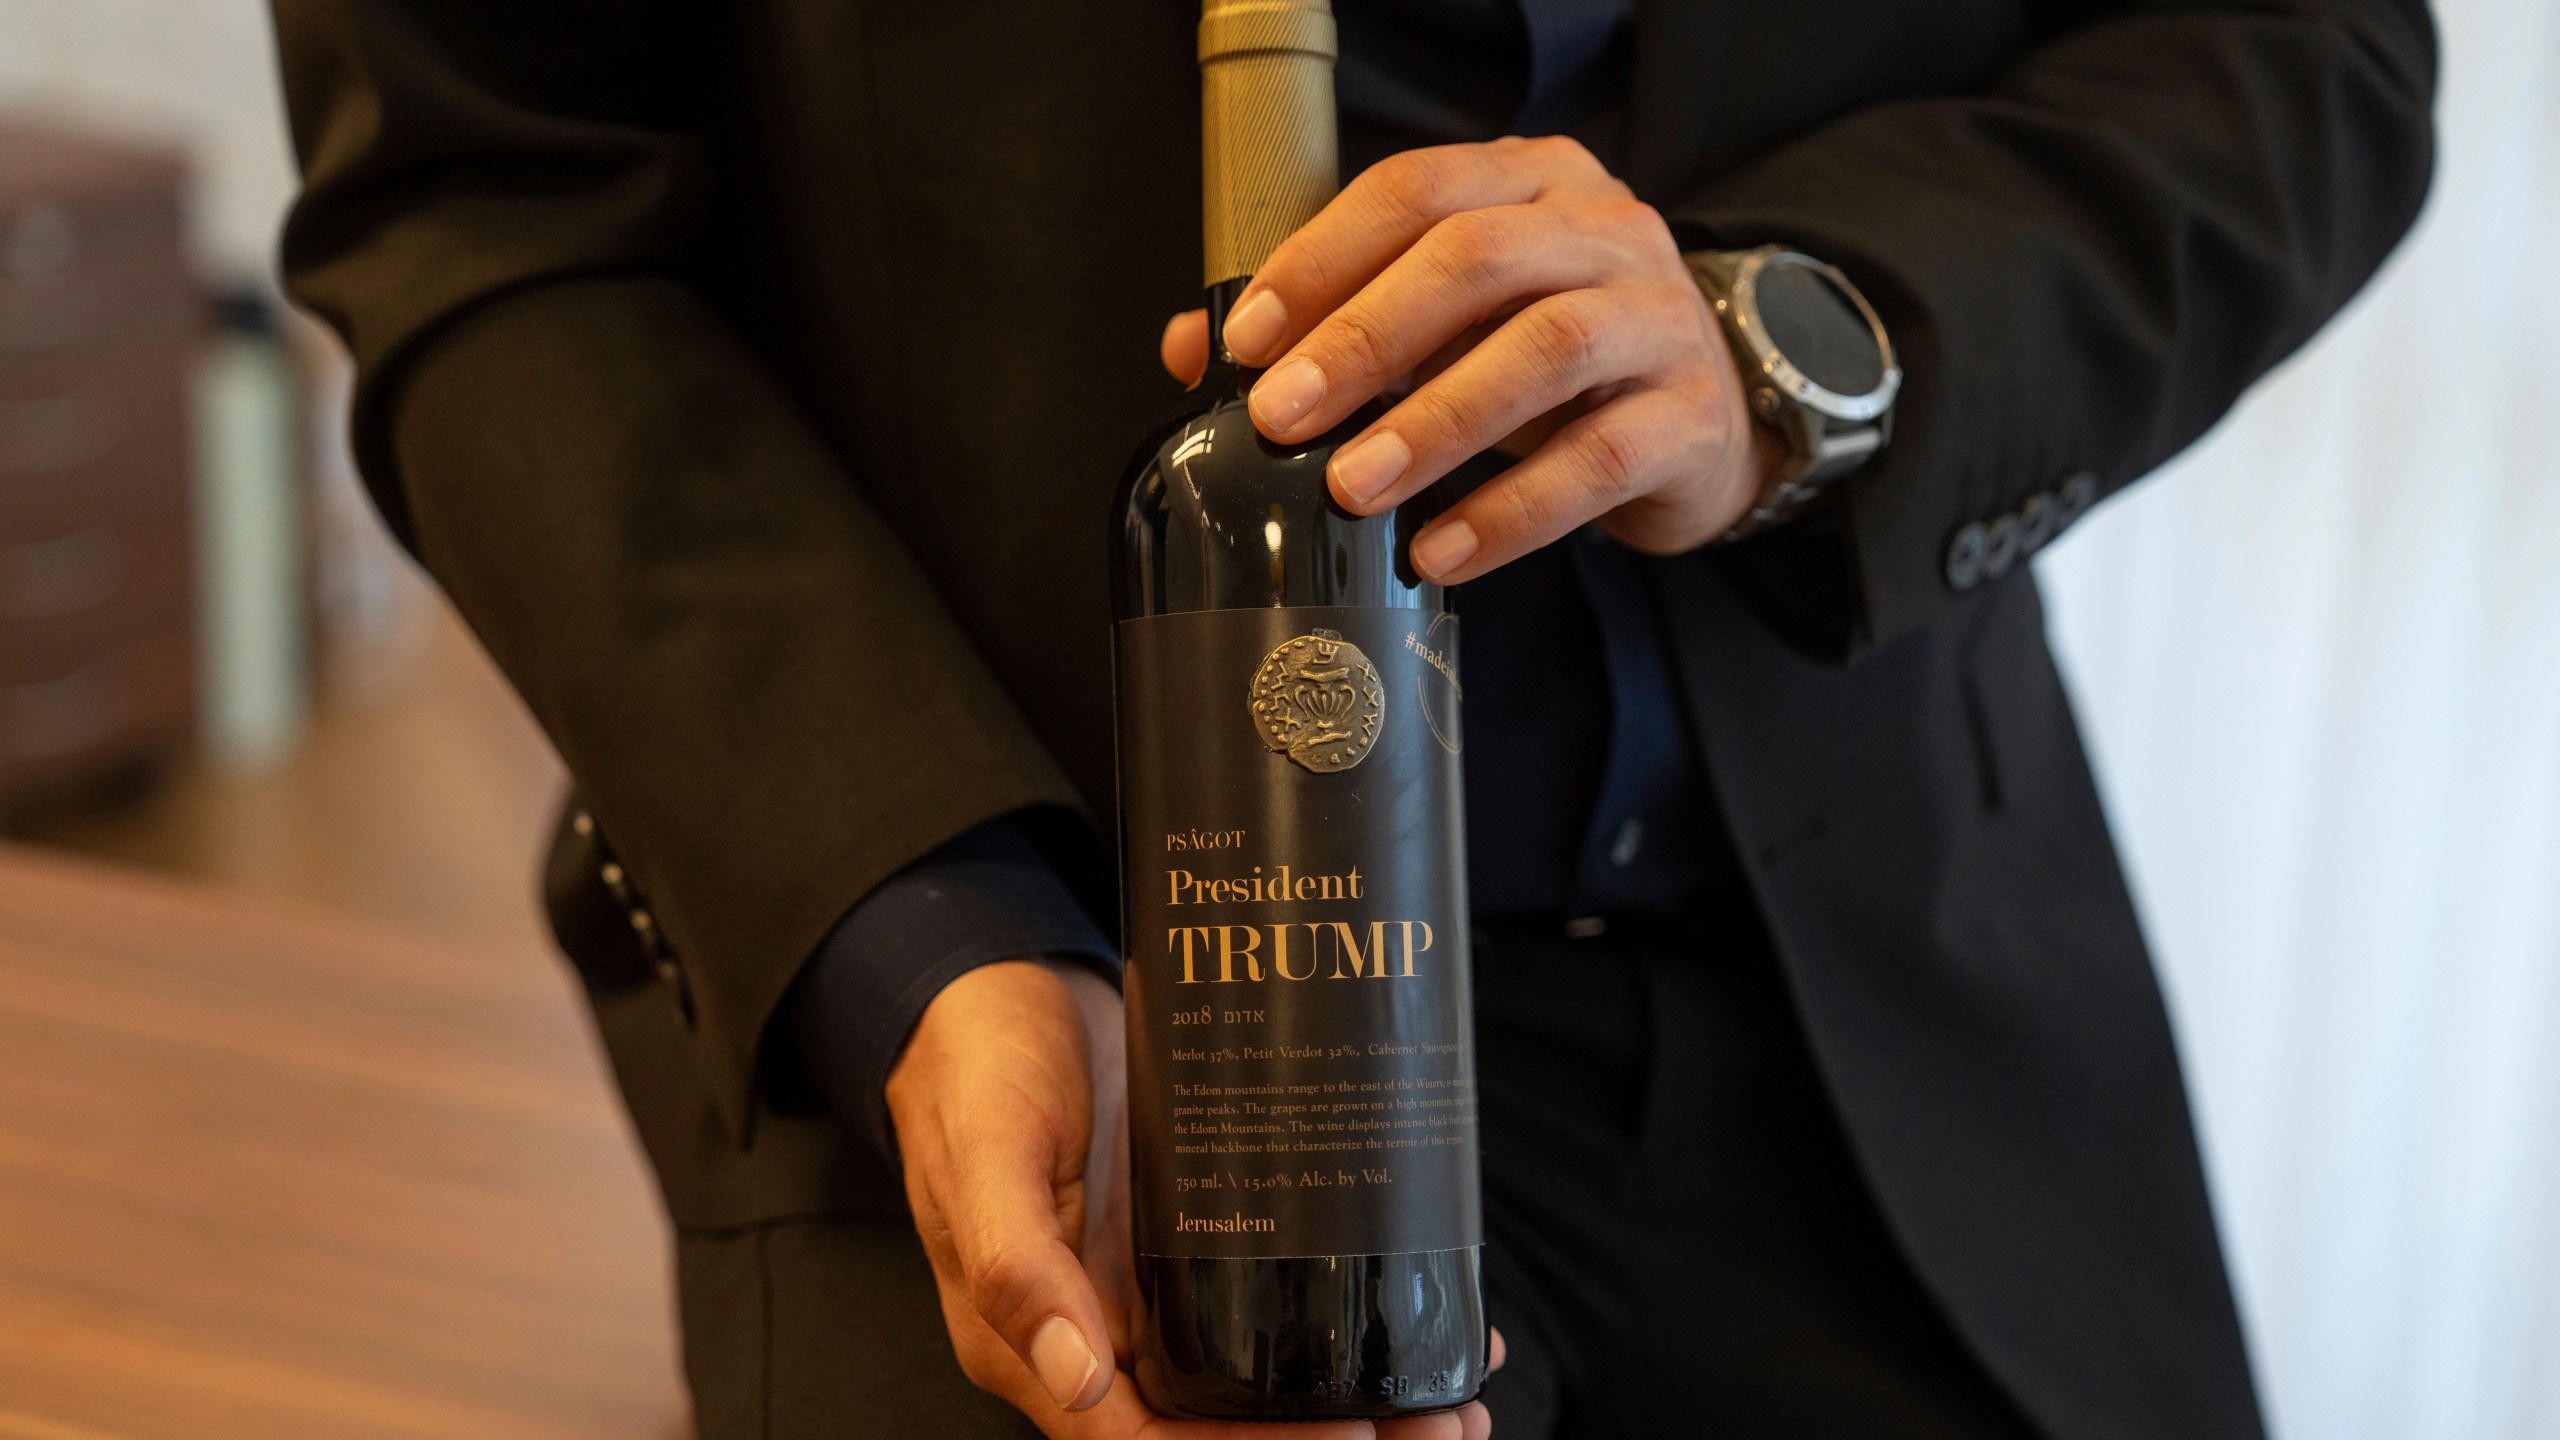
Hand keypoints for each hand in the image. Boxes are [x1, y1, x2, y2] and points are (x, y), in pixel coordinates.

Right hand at [886, 959, 1499, 1438]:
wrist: (989, 989)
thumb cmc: (972, 1066)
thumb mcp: (987, 1150)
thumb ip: (1014, 1263)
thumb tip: (1076, 1379)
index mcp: (1031, 1339)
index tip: (1350, 1436)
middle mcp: (1098, 1330)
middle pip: (1216, 1431)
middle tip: (1444, 1427)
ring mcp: (1151, 1288)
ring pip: (1256, 1381)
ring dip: (1353, 1397)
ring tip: (1454, 1395)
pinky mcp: (1192, 1238)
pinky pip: (1270, 1304)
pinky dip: (1346, 1317)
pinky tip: (1423, 1306)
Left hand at [1161, 135, 1780, 583]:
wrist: (1702, 426)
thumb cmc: (1553, 365)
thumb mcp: (1449, 323)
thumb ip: (1333, 321)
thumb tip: (1191, 349)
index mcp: (1533, 182)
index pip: (1416, 192)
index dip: (1324, 260)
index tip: (1248, 341)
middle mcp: (1605, 231)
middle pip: (1478, 260)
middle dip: (1365, 340)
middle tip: (1286, 417)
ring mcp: (1658, 319)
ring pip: (1544, 351)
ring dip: (1433, 424)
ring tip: (1353, 489)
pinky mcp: (1688, 417)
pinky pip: (1596, 459)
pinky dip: (1509, 510)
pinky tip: (1441, 549)